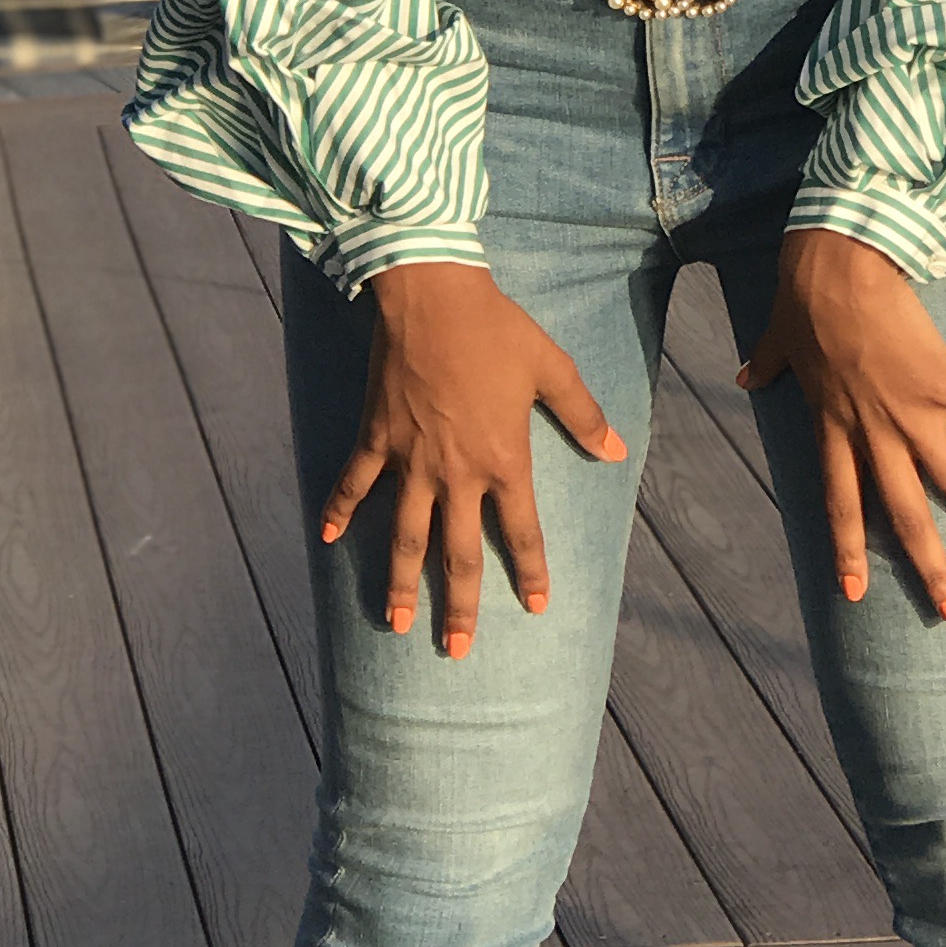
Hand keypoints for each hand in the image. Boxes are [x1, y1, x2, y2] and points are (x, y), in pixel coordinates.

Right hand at [323, 263, 623, 656]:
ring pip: (405, 537)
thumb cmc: (497, 329)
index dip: (529, 572)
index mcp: (503, 459)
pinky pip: (355, 484)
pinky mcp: (377, 438)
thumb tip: (617, 451)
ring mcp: (410, 459)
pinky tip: (329, 540)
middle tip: (454, 650)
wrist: (432, 296)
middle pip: (456, 554)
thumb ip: (583, 415)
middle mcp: (456, 472)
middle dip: (457, 606)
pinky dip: (340, 511)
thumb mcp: (552, 369)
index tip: (534, 607)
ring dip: (399, 583)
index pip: (520, 531)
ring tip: (395, 624)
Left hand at [738, 227, 945, 626]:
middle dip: (931, 570)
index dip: (848, 550)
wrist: (841, 256)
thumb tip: (742, 376)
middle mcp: (876, 432)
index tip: (854, 595)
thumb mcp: (778, 337)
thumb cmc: (807, 291)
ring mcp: (914, 411)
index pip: (841, 503)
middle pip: (905, 516)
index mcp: (835, 426)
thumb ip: (766, 365)